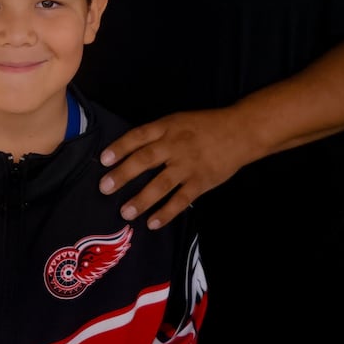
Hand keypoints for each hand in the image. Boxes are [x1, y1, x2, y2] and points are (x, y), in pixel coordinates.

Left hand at [98, 107, 255, 229]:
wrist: (239, 131)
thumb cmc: (204, 126)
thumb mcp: (178, 121)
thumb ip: (156, 135)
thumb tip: (128, 151)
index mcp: (167, 127)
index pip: (138, 136)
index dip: (120, 147)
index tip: (103, 160)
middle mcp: (175, 145)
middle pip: (145, 160)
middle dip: (123, 174)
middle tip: (105, 188)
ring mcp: (189, 165)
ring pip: (161, 183)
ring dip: (142, 199)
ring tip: (125, 212)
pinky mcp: (201, 182)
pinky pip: (181, 199)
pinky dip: (166, 212)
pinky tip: (152, 223)